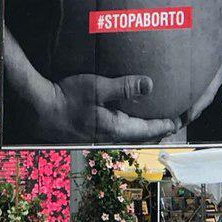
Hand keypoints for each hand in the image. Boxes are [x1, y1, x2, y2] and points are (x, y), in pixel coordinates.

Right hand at [45, 72, 181, 143]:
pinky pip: (119, 131)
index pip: (151, 129)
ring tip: (155, 120)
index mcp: (117, 128)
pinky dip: (131, 125)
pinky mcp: (93, 133)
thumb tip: (150, 85)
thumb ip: (124, 87)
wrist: (39, 110)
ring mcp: (102, 136)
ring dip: (145, 128)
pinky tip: (128, 117)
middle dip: (159, 128)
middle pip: (143, 135)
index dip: (167, 124)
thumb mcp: (96, 88)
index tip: (181, 118)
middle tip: (173, 120)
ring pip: (131, 134)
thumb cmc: (66, 97)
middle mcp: (112, 136)